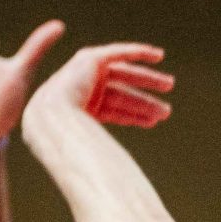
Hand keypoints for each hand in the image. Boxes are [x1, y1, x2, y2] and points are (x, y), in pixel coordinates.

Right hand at [23, 42, 173, 140]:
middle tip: (167, 110)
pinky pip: (118, 53)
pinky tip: (159, 55)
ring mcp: (85, 74)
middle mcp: (84, 90)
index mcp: (82, 109)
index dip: (134, 116)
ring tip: (170, 86)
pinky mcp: (90, 59)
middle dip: (144, 101)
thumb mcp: (91, 142)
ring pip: (124, 78)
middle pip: (122, 94)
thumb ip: (101, 148)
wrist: (51, 116)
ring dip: (148, 81)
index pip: (114, 111)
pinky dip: (138, 52)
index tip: (153, 122)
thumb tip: (117, 169)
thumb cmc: (66, 136)